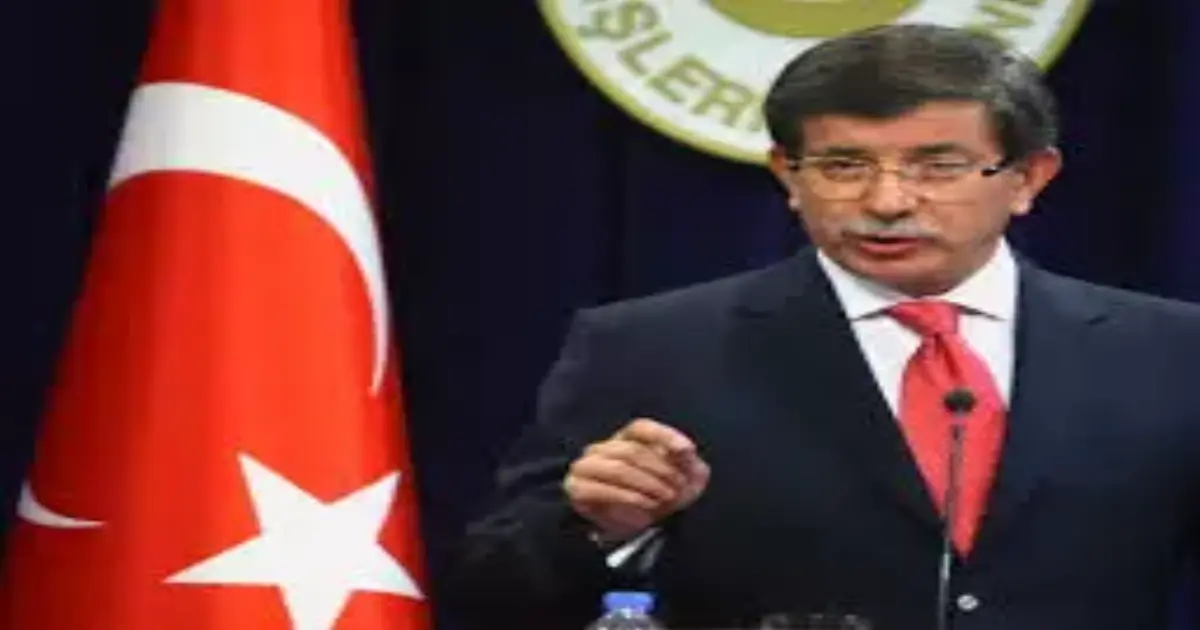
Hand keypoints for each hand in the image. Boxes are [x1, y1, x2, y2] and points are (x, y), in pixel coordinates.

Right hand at [563, 418, 710, 541]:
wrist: (643, 527)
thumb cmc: (663, 494)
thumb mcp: (685, 476)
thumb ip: (686, 459)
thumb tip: (685, 449)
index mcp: (628, 438)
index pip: (641, 428)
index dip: (664, 436)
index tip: (687, 451)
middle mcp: (604, 448)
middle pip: (631, 451)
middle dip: (659, 470)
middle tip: (677, 487)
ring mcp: (587, 466)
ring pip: (617, 468)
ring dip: (645, 484)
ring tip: (664, 497)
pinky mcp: (578, 488)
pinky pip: (599, 488)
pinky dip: (626, 497)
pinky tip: (645, 505)